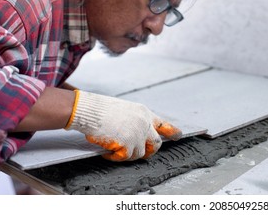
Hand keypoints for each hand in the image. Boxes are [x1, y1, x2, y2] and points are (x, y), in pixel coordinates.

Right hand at [65, 90, 181, 160]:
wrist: (89, 110)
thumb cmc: (102, 110)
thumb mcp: (125, 110)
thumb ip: (136, 121)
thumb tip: (139, 136)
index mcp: (144, 113)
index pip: (162, 124)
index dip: (171, 131)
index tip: (178, 135)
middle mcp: (144, 123)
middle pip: (156, 144)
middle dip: (149, 152)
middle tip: (142, 154)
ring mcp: (137, 134)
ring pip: (139, 154)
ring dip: (126, 154)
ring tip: (113, 147)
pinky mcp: (128, 144)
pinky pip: (124, 157)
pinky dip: (115, 157)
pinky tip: (107, 151)